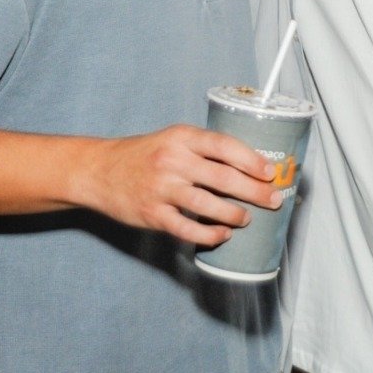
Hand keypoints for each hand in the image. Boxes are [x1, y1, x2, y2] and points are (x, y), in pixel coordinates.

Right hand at [78, 125, 279, 246]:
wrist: (98, 171)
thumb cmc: (142, 155)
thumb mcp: (172, 140)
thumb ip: (203, 149)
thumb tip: (248, 166)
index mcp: (181, 137)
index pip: (225, 146)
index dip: (252, 160)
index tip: (271, 172)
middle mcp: (172, 161)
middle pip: (224, 178)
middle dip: (255, 191)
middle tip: (274, 200)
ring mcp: (161, 188)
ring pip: (208, 205)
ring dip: (234, 214)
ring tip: (246, 218)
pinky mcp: (152, 214)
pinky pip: (187, 228)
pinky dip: (209, 234)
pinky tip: (222, 235)